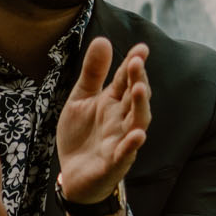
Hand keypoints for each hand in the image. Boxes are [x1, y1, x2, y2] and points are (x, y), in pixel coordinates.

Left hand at [56, 38, 148, 203]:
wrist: (74, 175)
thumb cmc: (82, 136)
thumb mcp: (81, 99)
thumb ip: (93, 72)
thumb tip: (103, 40)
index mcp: (114, 103)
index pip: (126, 80)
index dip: (133, 64)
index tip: (141, 48)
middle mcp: (122, 119)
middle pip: (134, 98)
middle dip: (138, 80)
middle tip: (137, 62)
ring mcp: (121, 140)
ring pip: (137, 122)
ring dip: (140, 106)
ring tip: (138, 89)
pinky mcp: (115, 162)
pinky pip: (126, 153)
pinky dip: (132, 145)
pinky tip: (137, 135)